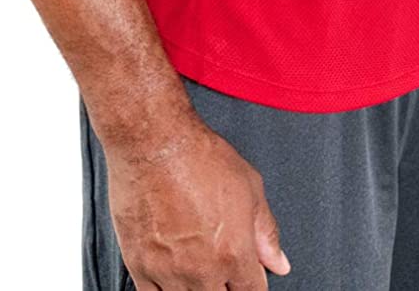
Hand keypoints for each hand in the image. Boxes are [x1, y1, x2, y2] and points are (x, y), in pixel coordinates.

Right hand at [104, 104, 291, 288]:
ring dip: (196, 289)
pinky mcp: (140, 266)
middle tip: (221, 267)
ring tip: (196, 267)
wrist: (154, 142)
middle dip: (226, 287)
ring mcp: (169, 272)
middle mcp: (202, 270)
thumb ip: (266, 231)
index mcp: (234, 253)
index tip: (248, 277)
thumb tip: (279, 261)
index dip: (252, 284)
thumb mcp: (250, 187)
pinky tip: (171, 278)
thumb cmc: (199, 156)